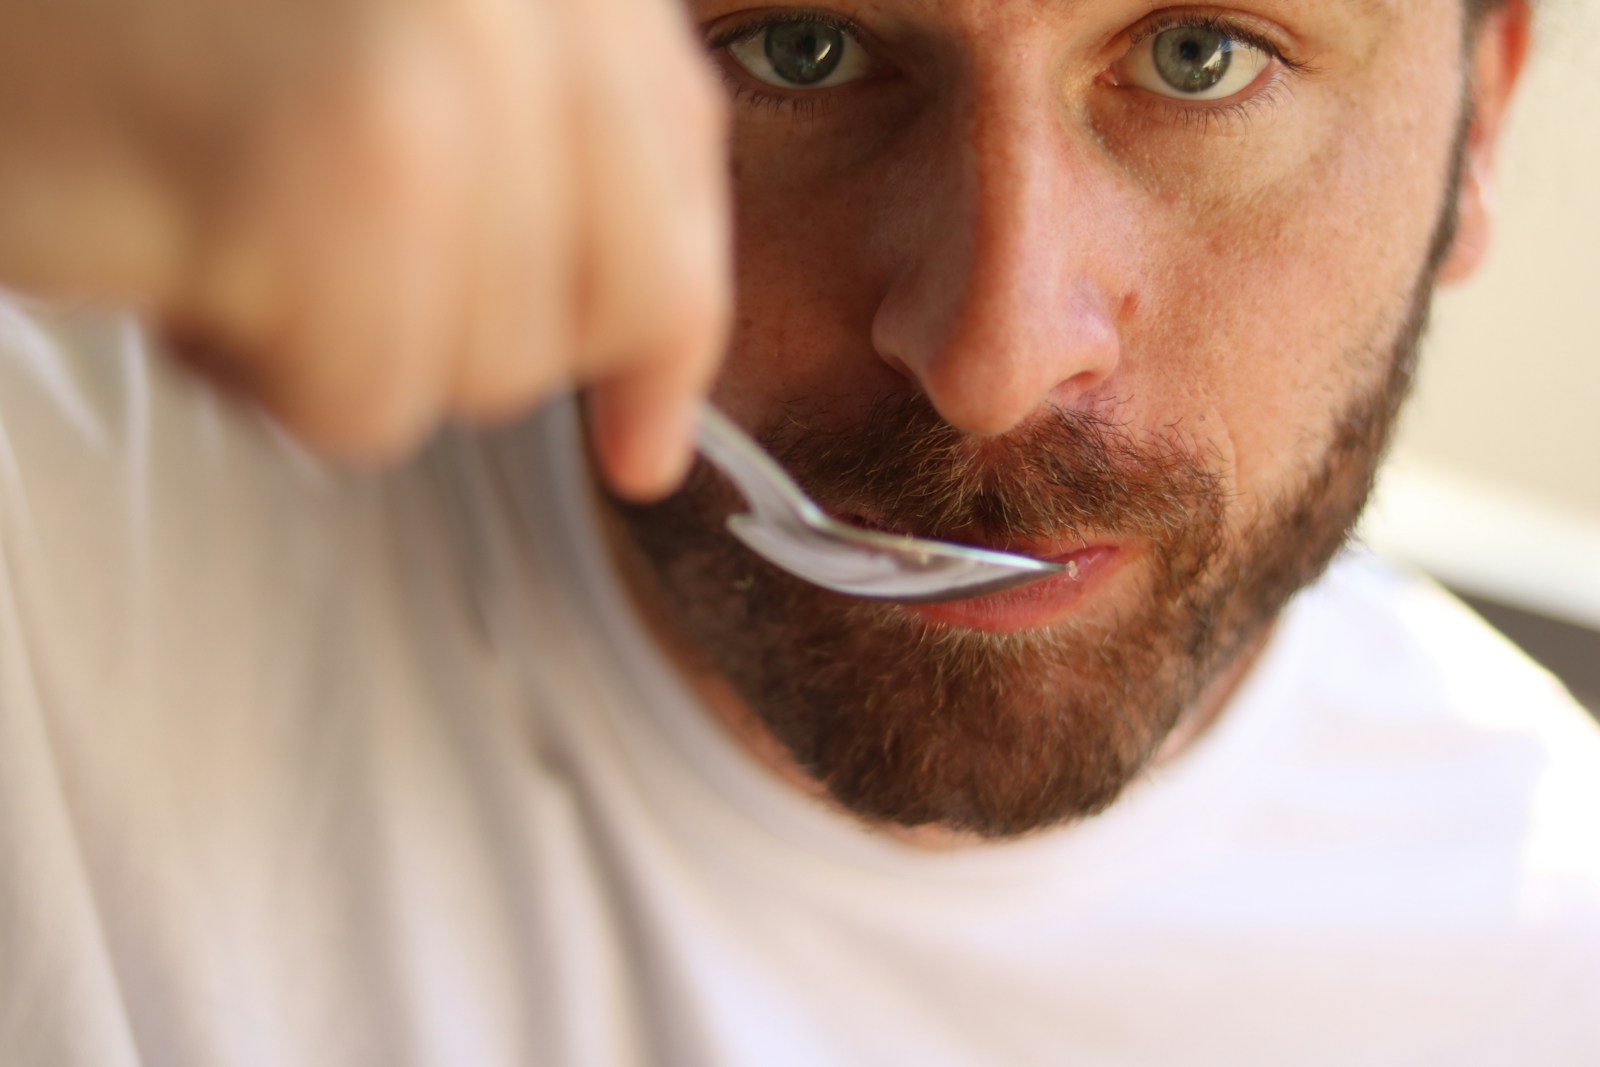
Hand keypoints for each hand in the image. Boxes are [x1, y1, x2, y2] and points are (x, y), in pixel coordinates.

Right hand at [0, 0, 729, 498]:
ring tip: (236, 230)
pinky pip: (365, 398)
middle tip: (349, 281)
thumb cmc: (138, 15)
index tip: (640, 443)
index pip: (680, 164)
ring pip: (489, 370)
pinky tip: (186, 264)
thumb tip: (651, 410)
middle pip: (607, 300)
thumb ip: (547, 156)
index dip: (667, 336)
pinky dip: (262, 371)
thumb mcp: (387, 35)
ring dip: (350, 345)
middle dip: (481, 337)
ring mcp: (435, 71)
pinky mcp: (326, 173)